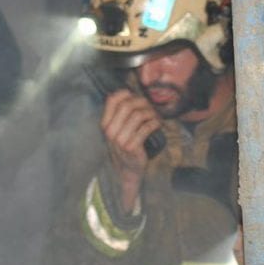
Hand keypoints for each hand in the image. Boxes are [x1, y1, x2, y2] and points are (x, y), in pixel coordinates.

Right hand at [100, 89, 162, 211]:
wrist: (127, 171)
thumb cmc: (124, 146)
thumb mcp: (116, 130)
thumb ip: (119, 115)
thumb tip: (128, 93)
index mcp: (105, 124)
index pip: (112, 100)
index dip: (126, 94)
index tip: (135, 97)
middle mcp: (111, 131)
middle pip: (127, 105)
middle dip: (142, 103)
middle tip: (150, 107)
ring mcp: (121, 140)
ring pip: (138, 115)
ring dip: (150, 113)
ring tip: (155, 116)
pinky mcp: (132, 147)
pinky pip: (146, 128)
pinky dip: (155, 123)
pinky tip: (158, 125)